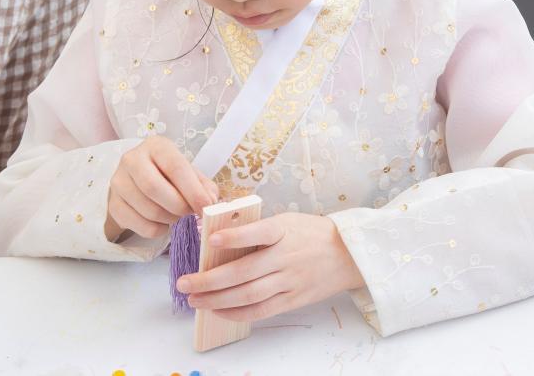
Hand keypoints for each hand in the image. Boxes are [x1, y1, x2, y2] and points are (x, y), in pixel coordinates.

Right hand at [105, 136, 217, 240]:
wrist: (138, 182)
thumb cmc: (169, 175)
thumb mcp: (188, 173)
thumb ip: (203, 186)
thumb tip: (211, 202)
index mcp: (156, 146)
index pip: (175, 166)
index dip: (193, 190)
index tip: (206, 207)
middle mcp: (132, 159)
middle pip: (154, 187)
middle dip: (178, 206)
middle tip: (190, 213)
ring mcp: (118, 182)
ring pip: (147, 209)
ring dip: (169, 219)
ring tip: (177, 216)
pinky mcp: (113, 204)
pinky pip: (140, 225)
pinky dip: (158, 229)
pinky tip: (163, 223)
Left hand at [175, 212, 364, 320]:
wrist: (348, 254)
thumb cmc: (310, 233)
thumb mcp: (287, 221)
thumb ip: (258, 230)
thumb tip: (219, 240)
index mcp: (284, 231)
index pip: (259, 233)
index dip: (236, 237)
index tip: (212, 241)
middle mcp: (286, 257)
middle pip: (244, 272)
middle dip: (210, 280)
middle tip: (184, 283)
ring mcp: (290, 281)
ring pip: (249, 295)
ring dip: (217, 300)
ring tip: (195, 300)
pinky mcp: (293, 299)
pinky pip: (262, 310)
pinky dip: (237, 313)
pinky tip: (218, 310)